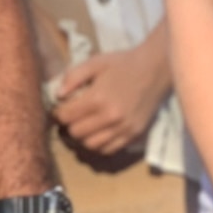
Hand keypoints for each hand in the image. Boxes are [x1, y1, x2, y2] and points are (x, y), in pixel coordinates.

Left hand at [52, 44, 168, 155]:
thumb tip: (58, 95)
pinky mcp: (133, 134)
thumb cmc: (123, 64)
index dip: (59, 113)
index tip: (61, 108)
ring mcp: (123, 128)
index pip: (66, 117)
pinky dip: (100, 144)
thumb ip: (73, 76)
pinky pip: (109, 149)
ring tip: (86, 125)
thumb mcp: (95, 62)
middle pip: (76, 133)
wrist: (155, 69)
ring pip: (90, 145)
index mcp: (98, 98)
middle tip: (73, 116)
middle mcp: (110, 117)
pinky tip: (99, 132)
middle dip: (70, 125)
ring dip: (83, 137)